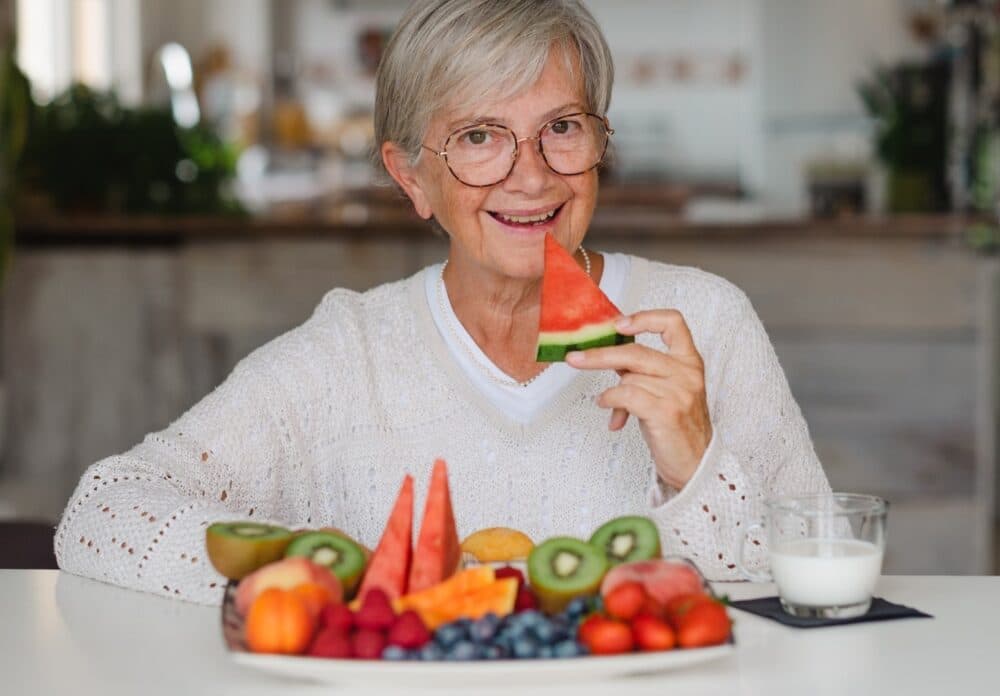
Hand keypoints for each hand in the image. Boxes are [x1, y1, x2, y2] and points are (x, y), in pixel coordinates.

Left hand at [565, 310, 711, 489]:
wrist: (696, 464)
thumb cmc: (677, 427)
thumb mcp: (666, 390)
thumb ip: (643, 370)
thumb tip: (605, 356)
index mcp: (689, 362)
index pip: (673, 323)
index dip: (644, 318)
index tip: (619, 325)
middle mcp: (687, 373)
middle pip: (636, 351)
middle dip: (599, 354)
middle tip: (575, 357)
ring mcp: (678, 392)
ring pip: (628, 376)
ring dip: (612, 390)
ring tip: (608, 402)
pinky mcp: (666, 412)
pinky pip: (625, 395)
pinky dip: (610, 400)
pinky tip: (608, 408)